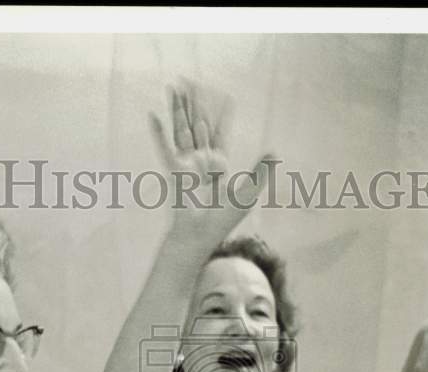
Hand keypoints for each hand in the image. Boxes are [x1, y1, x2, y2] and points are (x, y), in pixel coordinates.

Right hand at [150, 82, 272, 240]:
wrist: (200, 235)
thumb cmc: (222, 220)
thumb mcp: (248, 192)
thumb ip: (261, 171)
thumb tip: (275, 151)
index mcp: (217, 165)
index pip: (220, 134)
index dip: (223, 116)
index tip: (227, 97)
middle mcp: (200, 161)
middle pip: (198, 125)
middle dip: (195, 103)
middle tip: (191, 80)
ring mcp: (186, 164)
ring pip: (182, 129)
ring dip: (178, 108)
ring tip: (173, 86)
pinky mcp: (174, 170)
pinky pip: (165, 147)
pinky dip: (158, 132)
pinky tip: (152, 115)